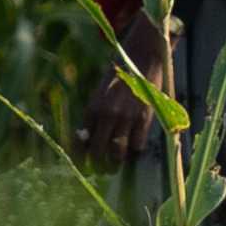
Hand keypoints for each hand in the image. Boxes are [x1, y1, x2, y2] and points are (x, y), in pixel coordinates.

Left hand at [76, 13, 167, 164]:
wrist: (143, 55)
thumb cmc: (120, 71)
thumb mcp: (100, 90)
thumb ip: (95, 112)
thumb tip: (89, 135)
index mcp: (92, 106)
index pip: (82, 140)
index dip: (80, 156)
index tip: (82, 165)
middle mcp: (106, 114)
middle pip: (98, 150)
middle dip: (97, 165)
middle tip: (99, 171)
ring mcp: (126, 117)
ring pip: (118, 152)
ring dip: (116, 163)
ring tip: (115, 166)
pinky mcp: (145, 118)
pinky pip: (137, 145)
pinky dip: (134, 150)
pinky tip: (133, 149)